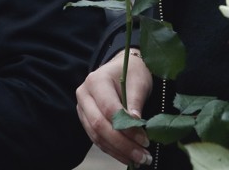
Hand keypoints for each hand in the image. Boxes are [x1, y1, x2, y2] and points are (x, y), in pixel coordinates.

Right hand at [77, 49, 152, 165]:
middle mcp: (84, 95)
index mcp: (96, 81)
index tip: (145, 140)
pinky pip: (97, 139)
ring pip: (97, 136)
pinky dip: (112, 150)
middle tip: (143, 156)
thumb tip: (135, 124)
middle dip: (122, 144)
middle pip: (99, 125)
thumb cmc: (132, 72)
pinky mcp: (86, 120)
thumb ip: (135, 102)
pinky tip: (127, 156)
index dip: (126, 127)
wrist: (122, 69)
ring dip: (118, 151)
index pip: (109, 109)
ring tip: (138, 159)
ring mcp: (82, 109)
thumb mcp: (139, 82)